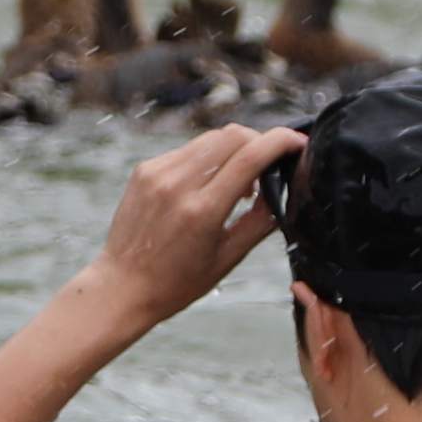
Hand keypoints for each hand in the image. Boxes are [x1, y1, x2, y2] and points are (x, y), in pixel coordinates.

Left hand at [86, 124, 297, 326]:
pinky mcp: (144, 169)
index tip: (298, 142)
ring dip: (234, 148)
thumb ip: (260, 221)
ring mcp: (157, 173)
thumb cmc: (177, 282)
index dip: (281, 141)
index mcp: (203, 210)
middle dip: (260, 140)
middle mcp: (178, 184)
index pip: (250, 156)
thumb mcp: (228, 258)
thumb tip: (283, 190)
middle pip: (232, 135)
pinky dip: (207, 158)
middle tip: (270, 162)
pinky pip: (187, 150)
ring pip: (210, 138)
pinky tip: (208, 183)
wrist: (122, 286)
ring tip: (239, 180)